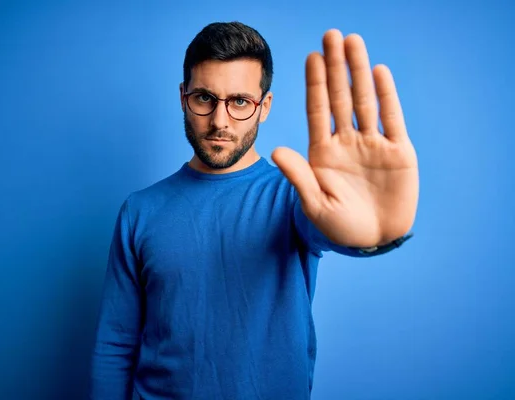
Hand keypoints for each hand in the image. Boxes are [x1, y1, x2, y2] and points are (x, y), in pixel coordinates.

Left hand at [272, 29, 418, 247]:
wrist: (373, 241)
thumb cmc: (339, 227)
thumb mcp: (315, 204)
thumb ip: (299, 176)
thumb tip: (275, 150)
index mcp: (323, 152)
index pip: (317, 110)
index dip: (315, 84)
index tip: (311, 57)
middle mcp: (346, 142)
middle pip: (340, 97)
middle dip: (335, 67)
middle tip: (331, 35)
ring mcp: (372, 144)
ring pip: (364, 101)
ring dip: (358, 71)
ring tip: (352, 41)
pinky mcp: (397, 152)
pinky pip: (392, 118)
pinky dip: (386, 96)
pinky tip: (378, 72)